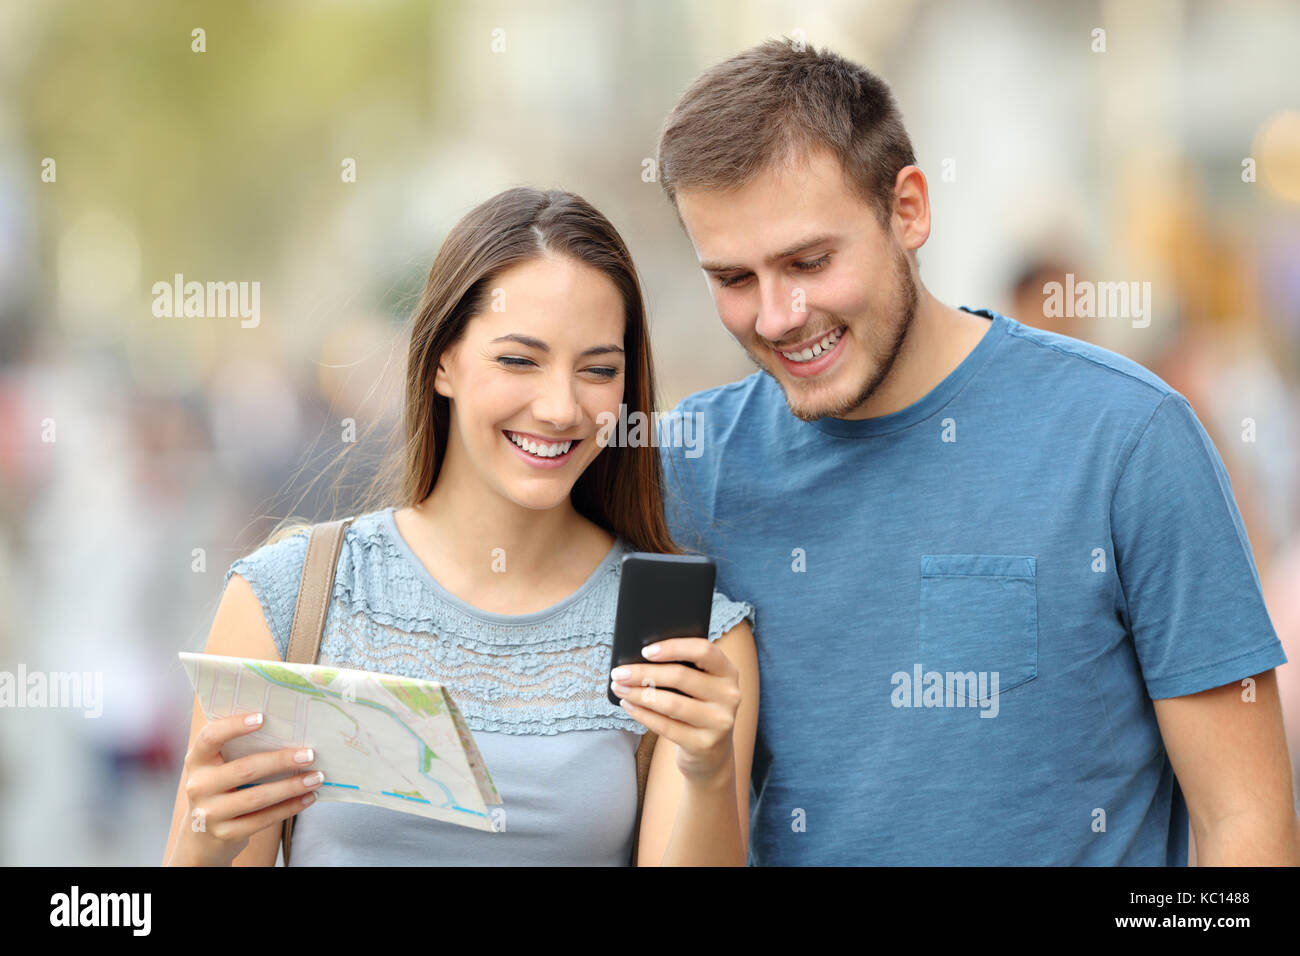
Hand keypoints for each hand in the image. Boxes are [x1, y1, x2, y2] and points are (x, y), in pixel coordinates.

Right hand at [166, 712, 323, 865]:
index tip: (263, 717)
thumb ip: (238, 748)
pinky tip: (308, 798)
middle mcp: (198, 786)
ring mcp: (209, 814)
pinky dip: (290, 807)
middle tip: (310, 754)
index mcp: (197, 761)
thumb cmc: (220, 788)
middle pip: (245, 769)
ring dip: (292, 786)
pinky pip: (263, 820)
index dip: (234, 726)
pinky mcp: (225, 835)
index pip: (210, 737)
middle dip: (281, 761)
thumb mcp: (217, 767)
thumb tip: (287, 729)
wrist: (202, 836)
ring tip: (317, 777)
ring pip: (258, 797)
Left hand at [609, 638, 740, 786]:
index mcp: (728, 672)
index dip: (674, 647)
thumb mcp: (700, 686)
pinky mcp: (703, 744)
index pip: (704, 650)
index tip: (645, 651)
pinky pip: (666, 726)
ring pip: (671, 703)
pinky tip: (628, 705)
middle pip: (681, 677)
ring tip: (619, 688)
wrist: (712, 754)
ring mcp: (719, 722)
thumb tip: (639, 659)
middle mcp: (729, 696)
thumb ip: (683, 669)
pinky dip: (642, 714)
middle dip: (644, 673)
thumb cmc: (697, 708)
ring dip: (639, 694)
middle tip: (618, 673)